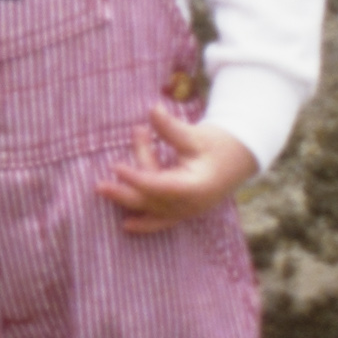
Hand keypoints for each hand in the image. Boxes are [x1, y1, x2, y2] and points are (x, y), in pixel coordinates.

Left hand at [95, 102, 255, 232]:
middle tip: (99, 186)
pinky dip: (145, 222)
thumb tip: (153, 111)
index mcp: (196, 187)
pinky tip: (128, 225)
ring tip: (127, 150)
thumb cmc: (217, 146)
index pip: (160, 186)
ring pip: (151, 203)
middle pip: (150, 201)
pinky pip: (161, 220)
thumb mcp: (196, 135)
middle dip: (124, 193)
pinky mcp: (183, 211)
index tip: (116, 168)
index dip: (137, 178)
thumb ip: (171, 129)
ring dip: (133, 184)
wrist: (238, 160)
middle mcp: (190, 204)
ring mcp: (186, 211)